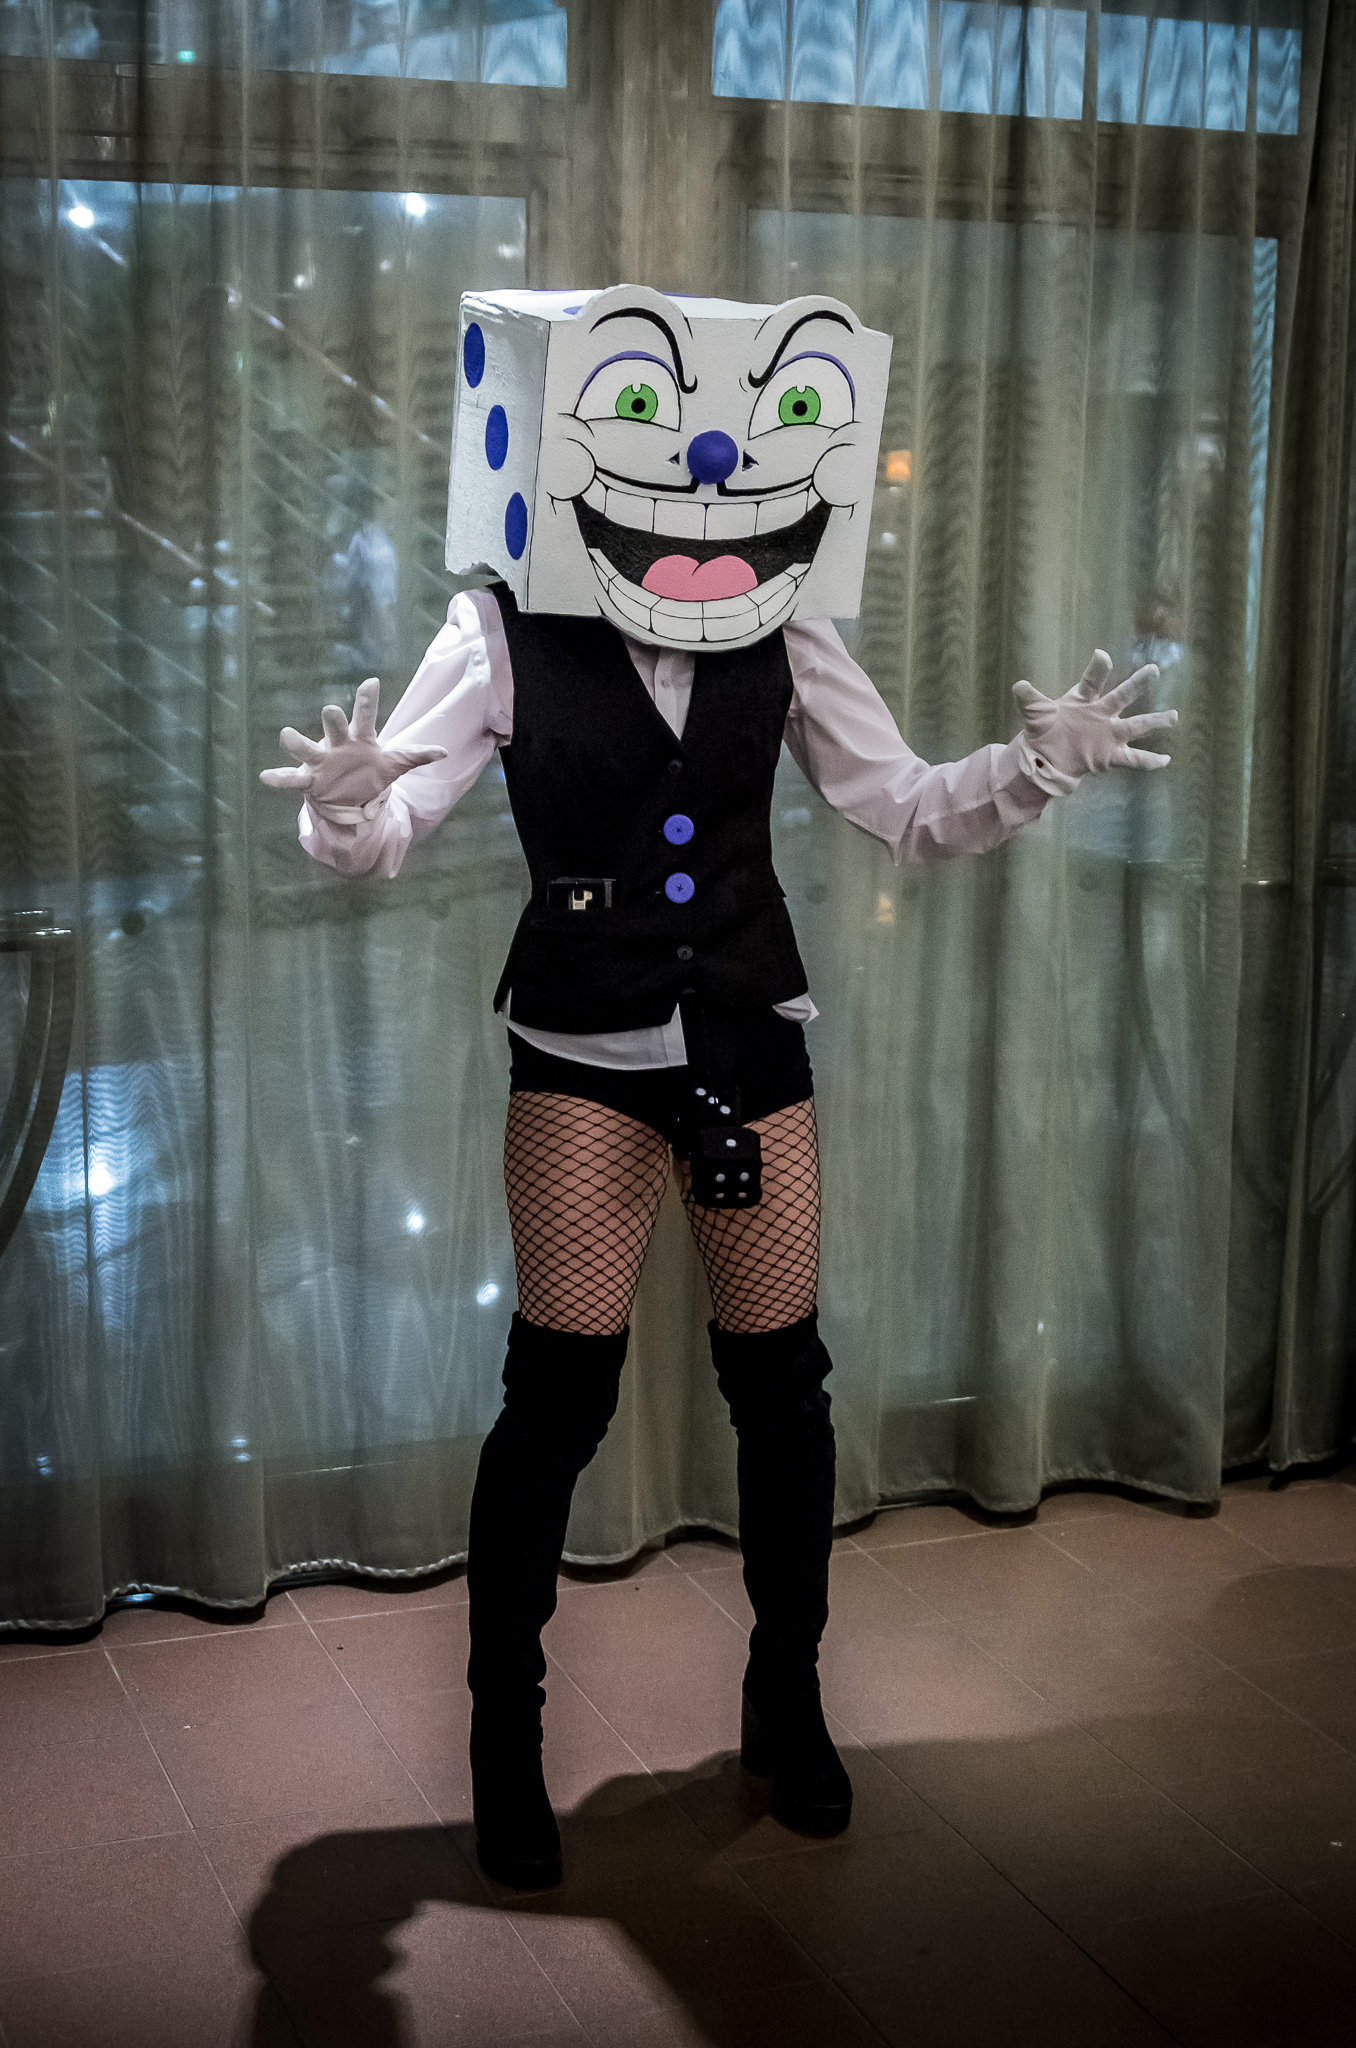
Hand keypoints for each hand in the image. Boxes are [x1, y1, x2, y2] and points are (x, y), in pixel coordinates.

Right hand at [258, 678, 445, 813]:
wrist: (349, 796)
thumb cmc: (370, 773)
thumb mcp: (394, 765)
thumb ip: (415, 756)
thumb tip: (445, 752)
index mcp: (360, 739)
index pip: (366, 716)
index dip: (368, 700)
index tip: (371, 682)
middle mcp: (337, 745)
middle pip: (334, 727)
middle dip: (333, 719)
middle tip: (331, 710)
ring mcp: (320, 761)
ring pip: (306, 749)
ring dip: (297, 743)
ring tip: (286, 734)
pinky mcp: (309, 780)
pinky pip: (292, 778)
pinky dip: (279, 777)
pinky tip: (265, 776)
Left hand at [1013, 651, 1177, 787]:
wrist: (1046, 757)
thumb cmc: (1044, 731)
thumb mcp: (1035, 714)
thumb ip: (1029, 699)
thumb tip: (1018, 685)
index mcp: (1083, 700)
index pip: (1092, 681)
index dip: (1097, 669)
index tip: (1101, 655)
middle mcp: (1101, 714)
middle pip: (1122, 696)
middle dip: (1136, 684)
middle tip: (1152, 670)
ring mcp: (1109, 734)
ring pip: (1136, 725)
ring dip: (1155, 721)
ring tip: (1174, 716)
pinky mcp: (1110, 755)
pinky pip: (1133, 758)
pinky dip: (1149, 760)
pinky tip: (1165, 760)